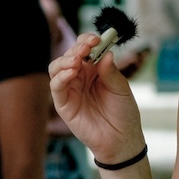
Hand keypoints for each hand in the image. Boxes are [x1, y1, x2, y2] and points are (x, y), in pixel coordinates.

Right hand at [47, 33, 145, 162]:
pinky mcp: (64, 103)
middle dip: (76, 48)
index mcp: (94, 69)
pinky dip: (61, 76)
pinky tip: (71, 72)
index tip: (96, 38)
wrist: (121, 139)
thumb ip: (111, 72)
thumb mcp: (121, 89)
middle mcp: (80, 76)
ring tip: (77, 60)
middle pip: (69, 54)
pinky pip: (56, 86)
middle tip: (87, 47)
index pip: (85, 48)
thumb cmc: (123, 113)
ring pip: (57, 67)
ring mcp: (70, 89)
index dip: (87, 40)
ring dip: (65, 60)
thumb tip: (106, 53)